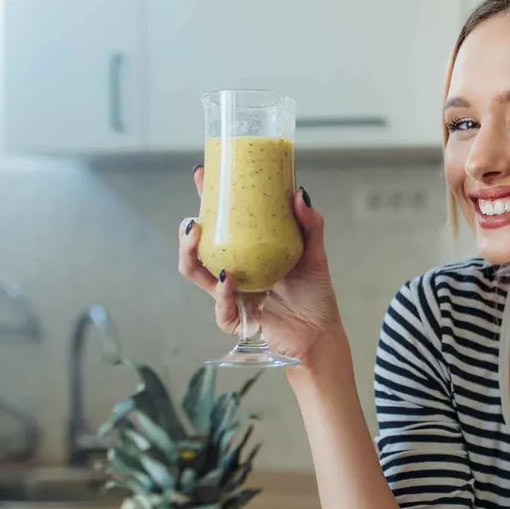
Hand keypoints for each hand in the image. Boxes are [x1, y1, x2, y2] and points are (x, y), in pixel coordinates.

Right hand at [178, 166, 342, 363]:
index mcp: (248, 254)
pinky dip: (223, 291)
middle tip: (193, 219)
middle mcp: (235, 272)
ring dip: (191, 256)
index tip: (202, 176)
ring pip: (197, 275)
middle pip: (200, 250)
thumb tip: (299, 193)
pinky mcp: (237, 319)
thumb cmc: (315, 294)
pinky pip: (222, 305)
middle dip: (188, 234)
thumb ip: (310, 225)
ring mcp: (232, 296)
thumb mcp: (314, 253)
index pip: (223, 225)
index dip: (209, 201)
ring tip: (196, 237)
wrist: (320, 333)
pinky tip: (227, 277)